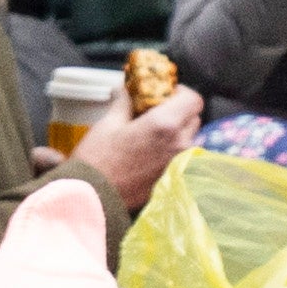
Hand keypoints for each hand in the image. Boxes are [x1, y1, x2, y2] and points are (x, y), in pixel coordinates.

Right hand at [69, 72, 202, 216]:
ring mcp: (178, 163)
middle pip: (194, 118)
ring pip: (188, 138)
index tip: (164, 95)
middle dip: (179, 111)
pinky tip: (148, 152)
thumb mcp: (107, 124)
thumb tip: (124, 90)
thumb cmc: (97, 158)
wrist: (93, 197)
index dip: (181, 93)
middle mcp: (180, 143)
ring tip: (151, 134)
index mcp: (165, 124)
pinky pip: (180, 156)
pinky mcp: (172, 177)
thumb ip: (123, 103)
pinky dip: (170, 150)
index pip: (194, 99)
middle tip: (156, 112)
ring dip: (176, 131)